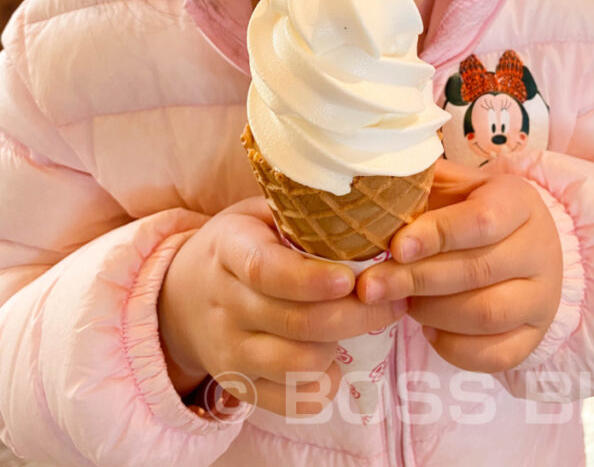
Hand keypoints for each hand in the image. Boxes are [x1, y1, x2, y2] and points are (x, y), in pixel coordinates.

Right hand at [158, 197, 406, 414]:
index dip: (310, 279)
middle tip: (395, 297)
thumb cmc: (240, 244)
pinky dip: (323, 384)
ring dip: (342, 345)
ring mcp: (228, 350)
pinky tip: (336, 359)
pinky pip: (289, 401)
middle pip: (295, 321)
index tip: (351, 278)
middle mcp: (224, 304)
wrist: (182, 296)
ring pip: (297, 364)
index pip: (265, 270)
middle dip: (356, 314)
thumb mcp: (258, 214)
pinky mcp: (237, 385)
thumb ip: (300, 214)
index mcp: (228, 250)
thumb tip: (365, 208)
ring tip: (364, 322)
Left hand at [357, 160, 562, 373]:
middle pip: (479, 270)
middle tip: (372, 286)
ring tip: (402, 303)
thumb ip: (419, 186)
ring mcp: (544, 296)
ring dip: (432, 313)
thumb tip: (371, 192)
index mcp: (520, 201)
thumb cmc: (469, 210)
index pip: (482, 220)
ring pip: (488, 314)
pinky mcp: (536, 336)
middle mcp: (541, 248)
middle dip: (417, 280)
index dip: (437, 235)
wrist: (517, 243)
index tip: (396, 247)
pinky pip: (498, 355)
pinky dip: (455, 348)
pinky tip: (429, 329)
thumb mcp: (451, 187)